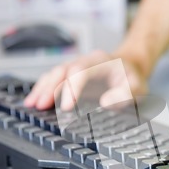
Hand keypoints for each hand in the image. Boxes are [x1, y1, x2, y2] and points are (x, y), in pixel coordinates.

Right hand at [24, 50, 148, 109]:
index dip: (71, 88)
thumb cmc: (132, 78)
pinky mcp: (71, 76)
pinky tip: (33, 99)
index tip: (67, 107)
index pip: (81, 70)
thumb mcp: (136, 87)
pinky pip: (53, 79)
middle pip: (63, 70)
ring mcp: (76, 67)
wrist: (130, 67)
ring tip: (32, 104)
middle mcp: (85, 61)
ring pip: (54, 74)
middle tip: (41, 105)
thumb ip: (124, 94)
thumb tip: (106, 102)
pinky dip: (42, 89)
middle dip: (51, 88)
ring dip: (42, 89)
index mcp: (100, 61)